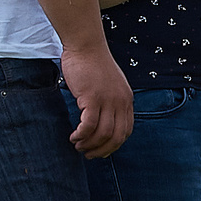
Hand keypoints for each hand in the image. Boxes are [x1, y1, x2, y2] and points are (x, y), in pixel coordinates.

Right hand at [61, 38, 134, 158]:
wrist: (86, 46)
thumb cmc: (93, 64)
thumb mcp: (109, 85)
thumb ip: (110, 101)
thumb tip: (103, 120)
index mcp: (126, 100)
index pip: (126, 131)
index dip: (113, 145)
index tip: (100, 150)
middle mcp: (121, 102)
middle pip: (116, 137)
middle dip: (102, 150)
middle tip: (88, 154)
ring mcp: (108, 100)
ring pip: (102, 134)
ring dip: (89, 144)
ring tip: (78, 145)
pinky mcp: (92, 98)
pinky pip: (89, 125)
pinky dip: (81, 135)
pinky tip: (74, 136)